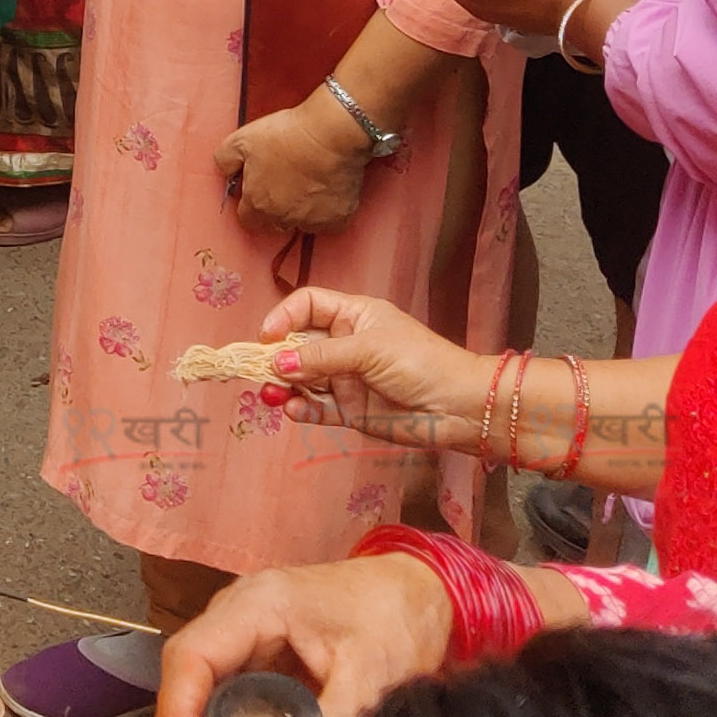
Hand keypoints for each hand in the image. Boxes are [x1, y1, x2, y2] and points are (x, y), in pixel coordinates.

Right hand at [157, 559, 458, 716]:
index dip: (179, 715)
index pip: (190, 657)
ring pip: (202, 698)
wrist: (418, 593)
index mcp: (257, 605)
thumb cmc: (395, 615)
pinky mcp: (258, 659)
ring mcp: (244, 638)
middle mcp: (237, 617)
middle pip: (187, 683)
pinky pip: (228, 703)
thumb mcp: (371, 674)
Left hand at [217, 97, 376, 238]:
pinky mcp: (339, 219)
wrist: (329, 133)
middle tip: (286, 178)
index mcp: (258, 205)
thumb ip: (225, 161)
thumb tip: (227, 173)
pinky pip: (330, 222)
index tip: (259, 186)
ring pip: (303, 222)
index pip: (248, 219)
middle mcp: (284, 220)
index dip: (251, 203)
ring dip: (302, 208)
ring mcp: (313, 222)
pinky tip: (327, 188)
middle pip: (275, 222)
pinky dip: (329, 210)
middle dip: (276, 206)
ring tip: (308, 180)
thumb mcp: (240, 140)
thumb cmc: (285, 136)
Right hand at [259, 286, 488, 448]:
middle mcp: (346, 345)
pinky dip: (301, 408)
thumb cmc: (421, 362)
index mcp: (354, 316)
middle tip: (257, 369)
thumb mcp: (370, 349)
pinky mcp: (350, 411)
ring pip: (303, 379)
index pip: (308, 306)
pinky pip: (316, 408)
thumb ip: (322, 356)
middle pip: (298, 344)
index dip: (284, 317)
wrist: (458, 407)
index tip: (267, 336)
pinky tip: (291, 408)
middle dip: (276, 356)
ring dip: (284, 385)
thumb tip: (277, 362)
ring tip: (272, 393)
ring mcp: (346, 379)